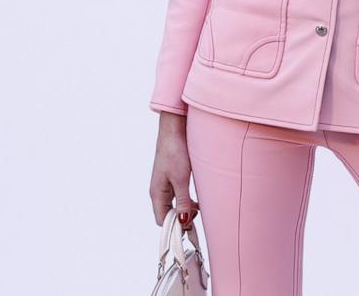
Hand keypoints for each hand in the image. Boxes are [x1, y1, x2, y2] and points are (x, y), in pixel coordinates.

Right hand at [149, 111, 200, 229]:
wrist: (175, 128)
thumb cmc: (175, 151)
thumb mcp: (181, 178)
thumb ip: (183, 200)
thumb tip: (183, 221)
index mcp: (157, 193)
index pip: (163, 220)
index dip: (175, 228)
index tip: (191, 229)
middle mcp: (159, 191)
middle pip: (169, 215)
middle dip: (182, 220)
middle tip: (199, 219)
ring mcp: (166, 184)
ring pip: (175, 206)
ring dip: (187, 210)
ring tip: (201, 209)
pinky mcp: (173, 177)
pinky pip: (179, 196)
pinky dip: (188, 201)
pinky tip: (199, 199)